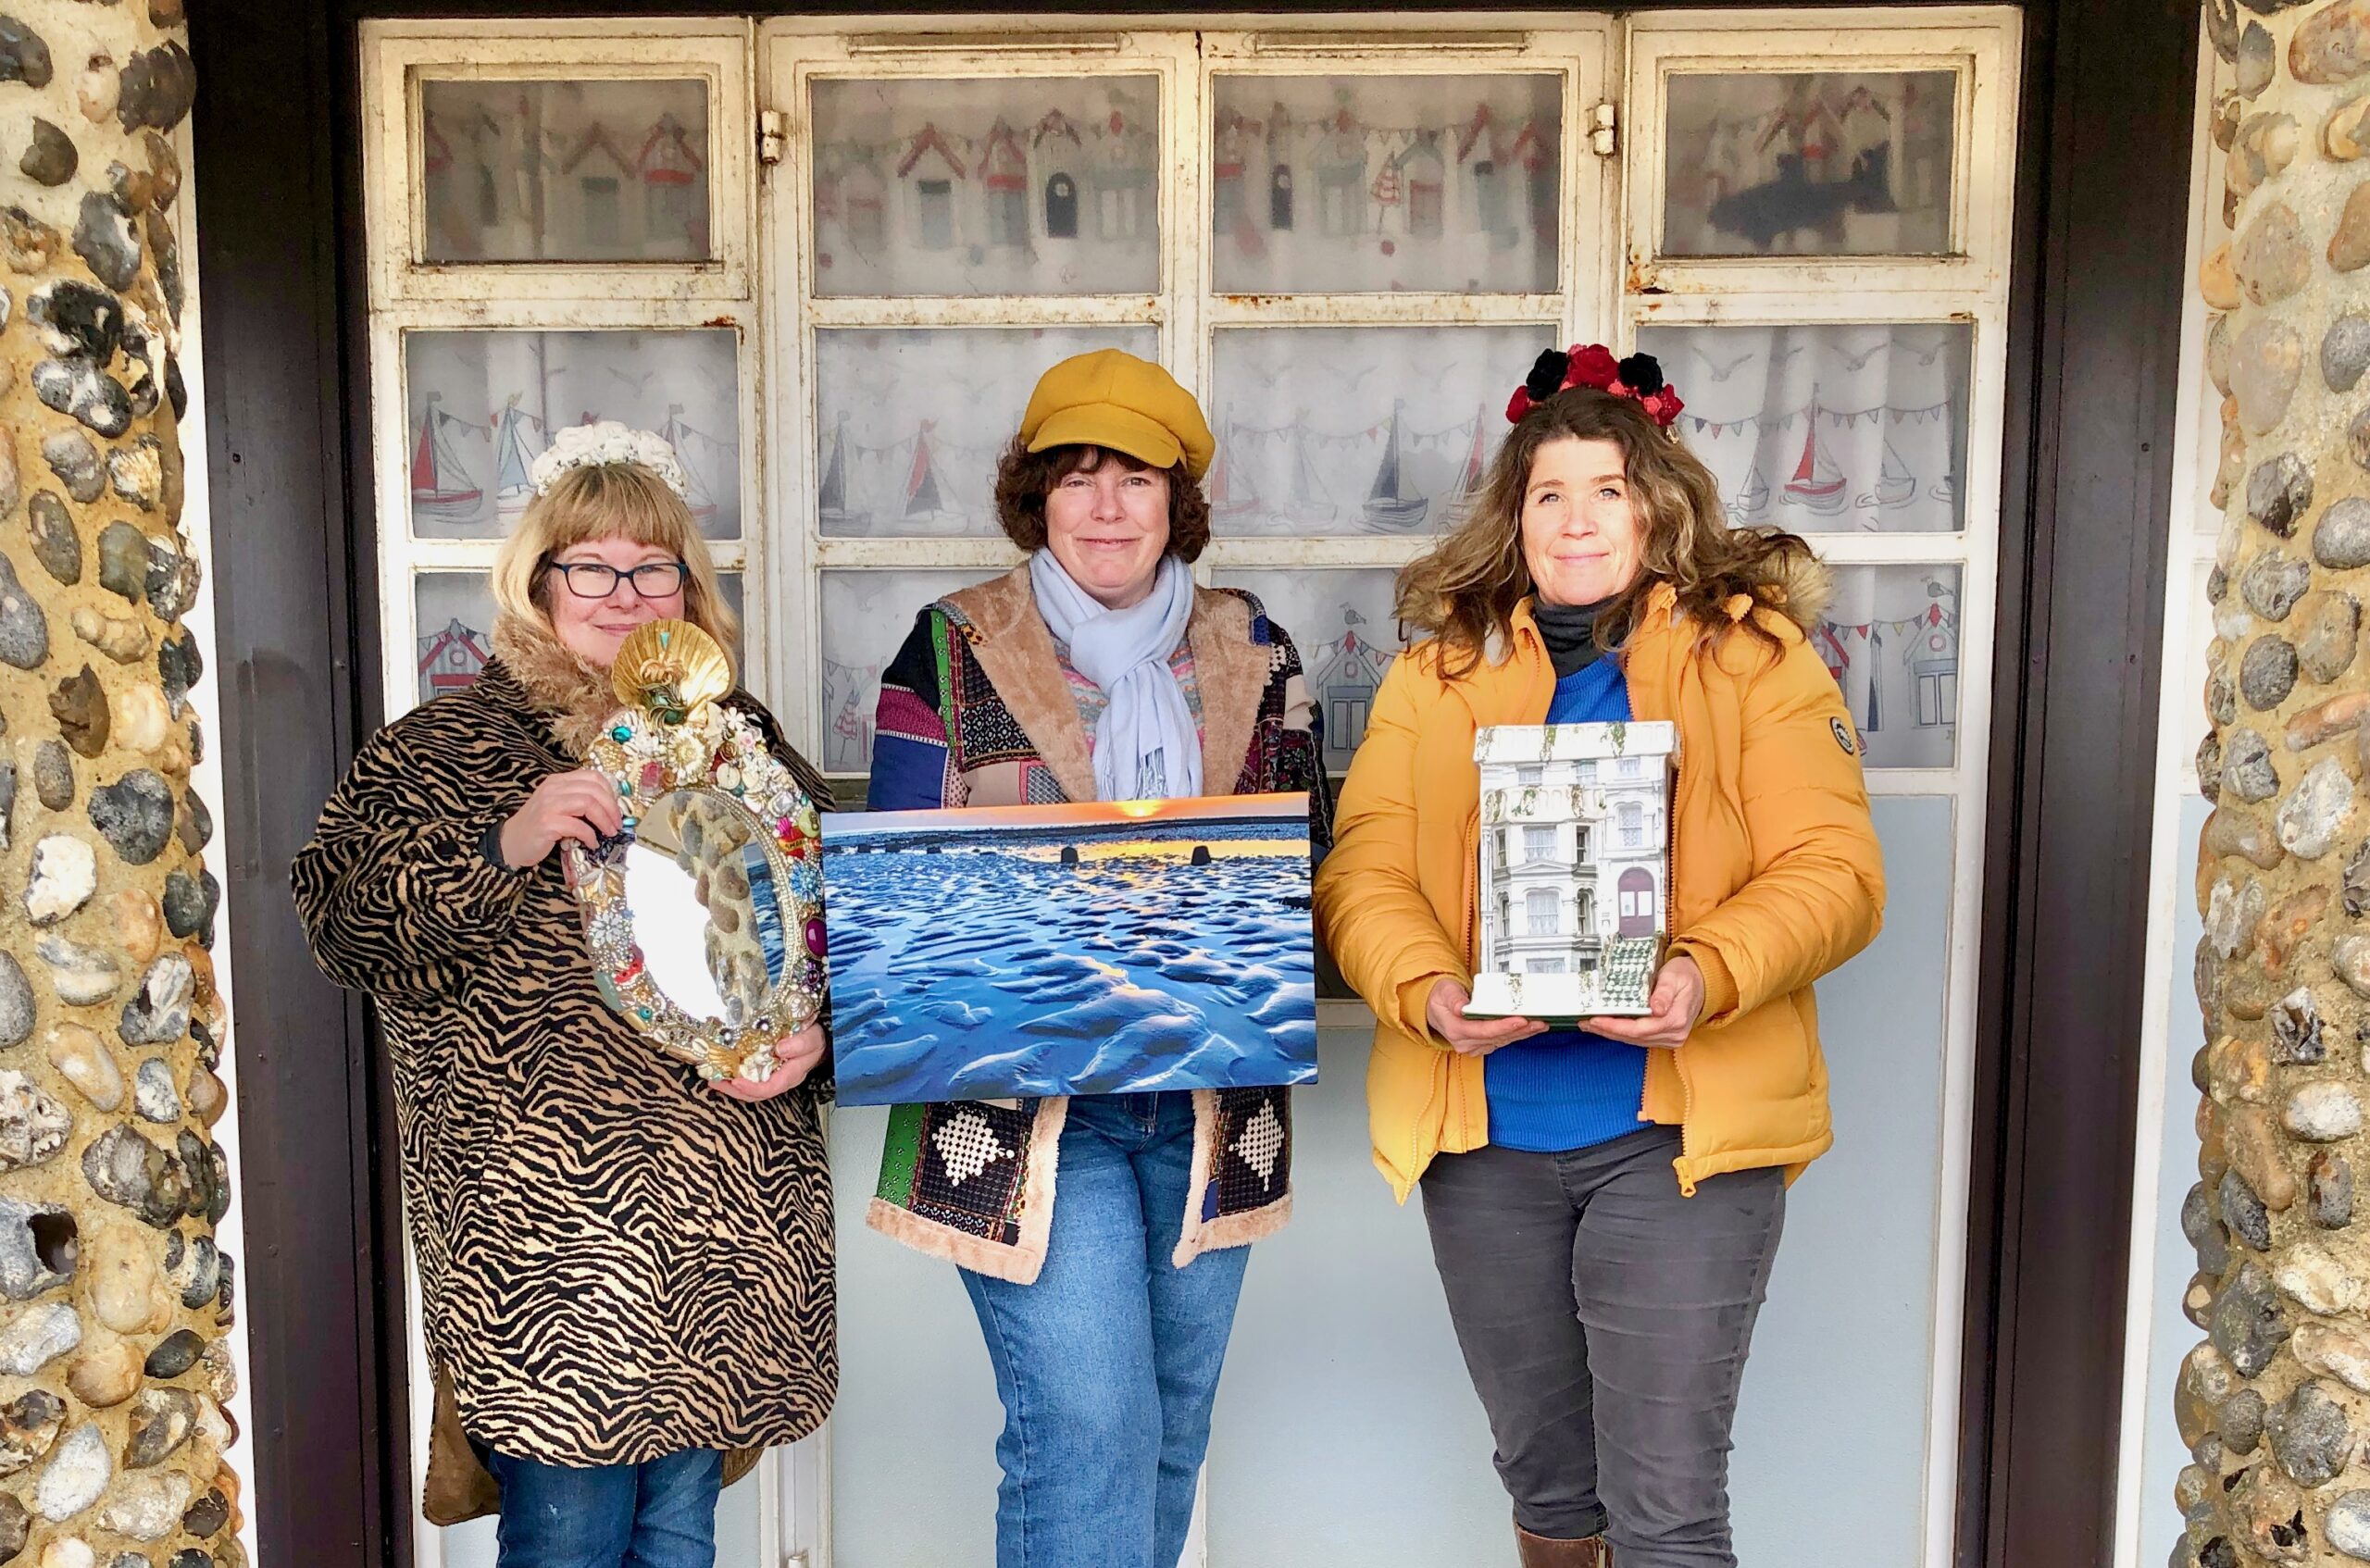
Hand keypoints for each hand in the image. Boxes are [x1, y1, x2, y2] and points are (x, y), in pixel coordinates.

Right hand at [497, 768, 624, 870]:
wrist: (512, 842)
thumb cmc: (539, 826)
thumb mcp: (559, 806)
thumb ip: (578, 800)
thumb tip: (611, 807)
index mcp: (558, 781)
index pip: (593, 777)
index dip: (611, 793)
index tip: (616, 810)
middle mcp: (553, 789)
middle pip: (594, 790)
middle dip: (611, 808)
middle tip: (617, 824)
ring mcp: (548, 805)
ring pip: (588, 803)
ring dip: (604, 820)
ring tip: (609, 833)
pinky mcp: (546, 823)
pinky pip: (577, 826)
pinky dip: (590, 836)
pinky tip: (592, 843)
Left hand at [710, 1025, 826, 1102]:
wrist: (817, 1038)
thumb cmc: (815, 1040)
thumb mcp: (814, 1038)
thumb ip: (801, 1044)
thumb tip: (781, 1049)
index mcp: (791, 1076)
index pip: (770, 1088)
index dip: (751, 1088)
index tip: (735, 1081)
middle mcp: (779, 1080)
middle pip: (754, 1094)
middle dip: (732, 1090)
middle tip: (714, 1081)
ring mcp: (771, 1077)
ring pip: (749, 1090)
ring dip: (729, 1086)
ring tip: (713, 1078)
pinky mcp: (764, 1071)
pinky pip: (748, 1079)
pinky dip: (734, 1077)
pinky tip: (723, 1070)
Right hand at [1426, 978, 1546, 1057]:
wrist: (1434, 1008)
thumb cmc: (1441, 997)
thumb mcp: (1444, 991)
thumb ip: (1453, 998)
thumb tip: (1461, 1007)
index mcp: (1456, 1030)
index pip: (1484, 1030)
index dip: (1504, 1026)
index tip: (1521, 1020)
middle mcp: (1465, 1042)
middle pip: (1498, 1037)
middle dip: (1520, 1030)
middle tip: (1539, 1022)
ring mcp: (1473, 1046)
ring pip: (1503, 1041)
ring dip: (1523, 1034)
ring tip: (1540, 1025)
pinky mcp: (1481, 1045)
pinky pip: (1502, 1041)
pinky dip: (1517, 1035)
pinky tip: (1530, 1029)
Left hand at [1582, 955, 1705, 1049]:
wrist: (1702, 982)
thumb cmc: (1686, 976)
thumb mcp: (1674, 977)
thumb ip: (1663, 992)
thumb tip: (1656, 1009)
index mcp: (1676, 1019)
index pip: (1639, 1029)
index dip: (1615, 1027)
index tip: (1596, 1020)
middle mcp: (1674, 1033)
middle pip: (1634, 1038)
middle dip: (1607, 1031)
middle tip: (1585, 1023)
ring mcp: (1671, 1037)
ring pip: (1635, 1040)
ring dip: (1612, 1033)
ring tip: (1591, 1025)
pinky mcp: (1665, 1037)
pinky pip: (1640, 1038)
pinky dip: (1622, 1033)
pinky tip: (1608, 1027)